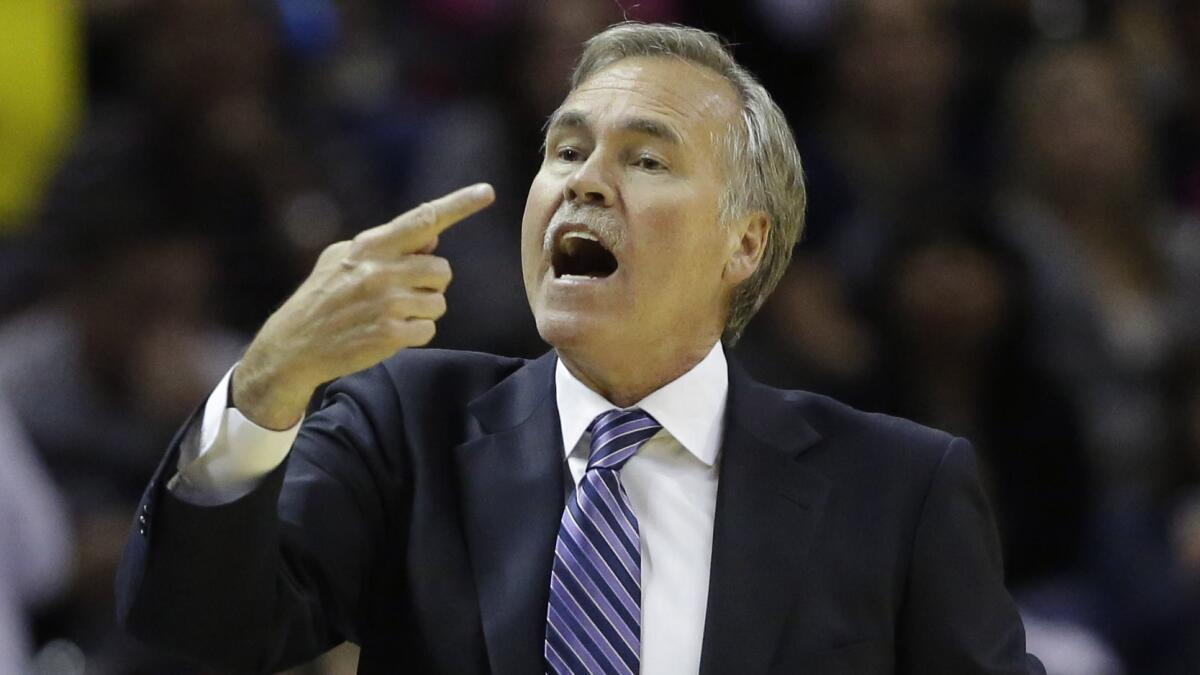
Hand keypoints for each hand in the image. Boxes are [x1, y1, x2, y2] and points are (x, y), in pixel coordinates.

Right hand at [232, 183, 494, 428]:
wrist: (293, 346)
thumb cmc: (323, 297)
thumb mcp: (341, 259)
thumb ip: (387, 245)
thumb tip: (433, 237)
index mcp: (371, 245)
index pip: (423, 219)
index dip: (459, 205)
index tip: (487, 191)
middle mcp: (381, 270)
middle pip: (442, 270)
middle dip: (427, 283)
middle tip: (397, 293)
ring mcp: (387, 303)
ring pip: (439, 302)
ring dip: (420, 311)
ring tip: (387, 314)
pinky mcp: (391, 335)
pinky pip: (429, 330)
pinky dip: (414, 334)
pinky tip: (386, 334)